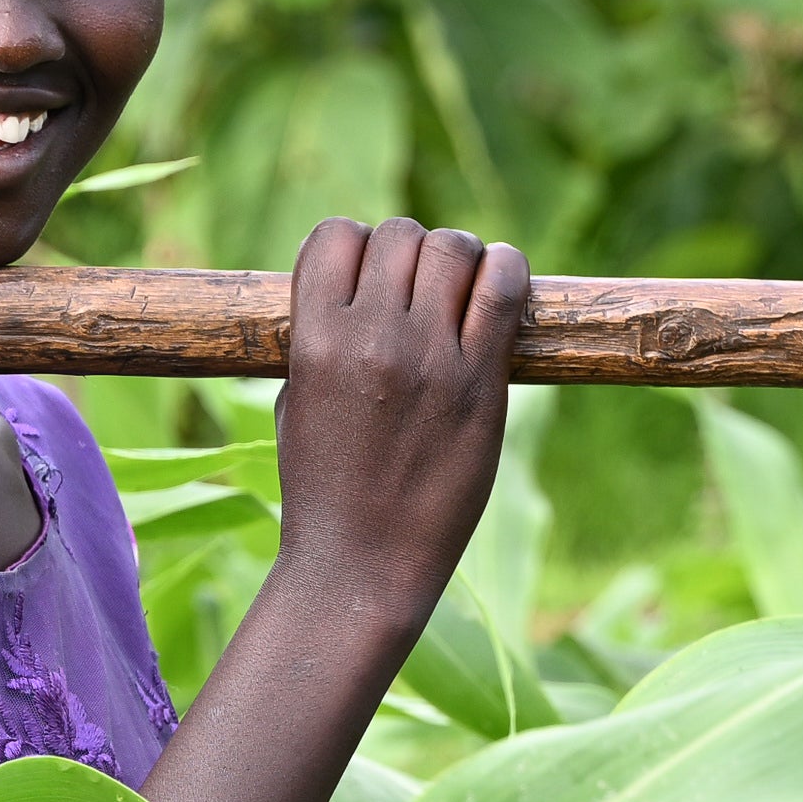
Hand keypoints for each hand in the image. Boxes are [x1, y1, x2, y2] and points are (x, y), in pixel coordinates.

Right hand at [270, 217, 527, 644]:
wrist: (361, 567)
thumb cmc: (322, 491)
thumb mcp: (296, 404)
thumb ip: (319, 341)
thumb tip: (359, 291)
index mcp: (314, 341)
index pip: (334, 234)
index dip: (353, 247)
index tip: (367, 278)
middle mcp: (371, 338)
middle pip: (399, 234)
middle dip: (410, 253)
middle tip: (419, 292)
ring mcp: (430, 358)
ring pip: (452, 247)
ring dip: (458, 257)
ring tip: (461, 289)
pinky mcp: (480, 383)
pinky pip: (504, 288)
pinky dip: (507, 270)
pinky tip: (501, 286)